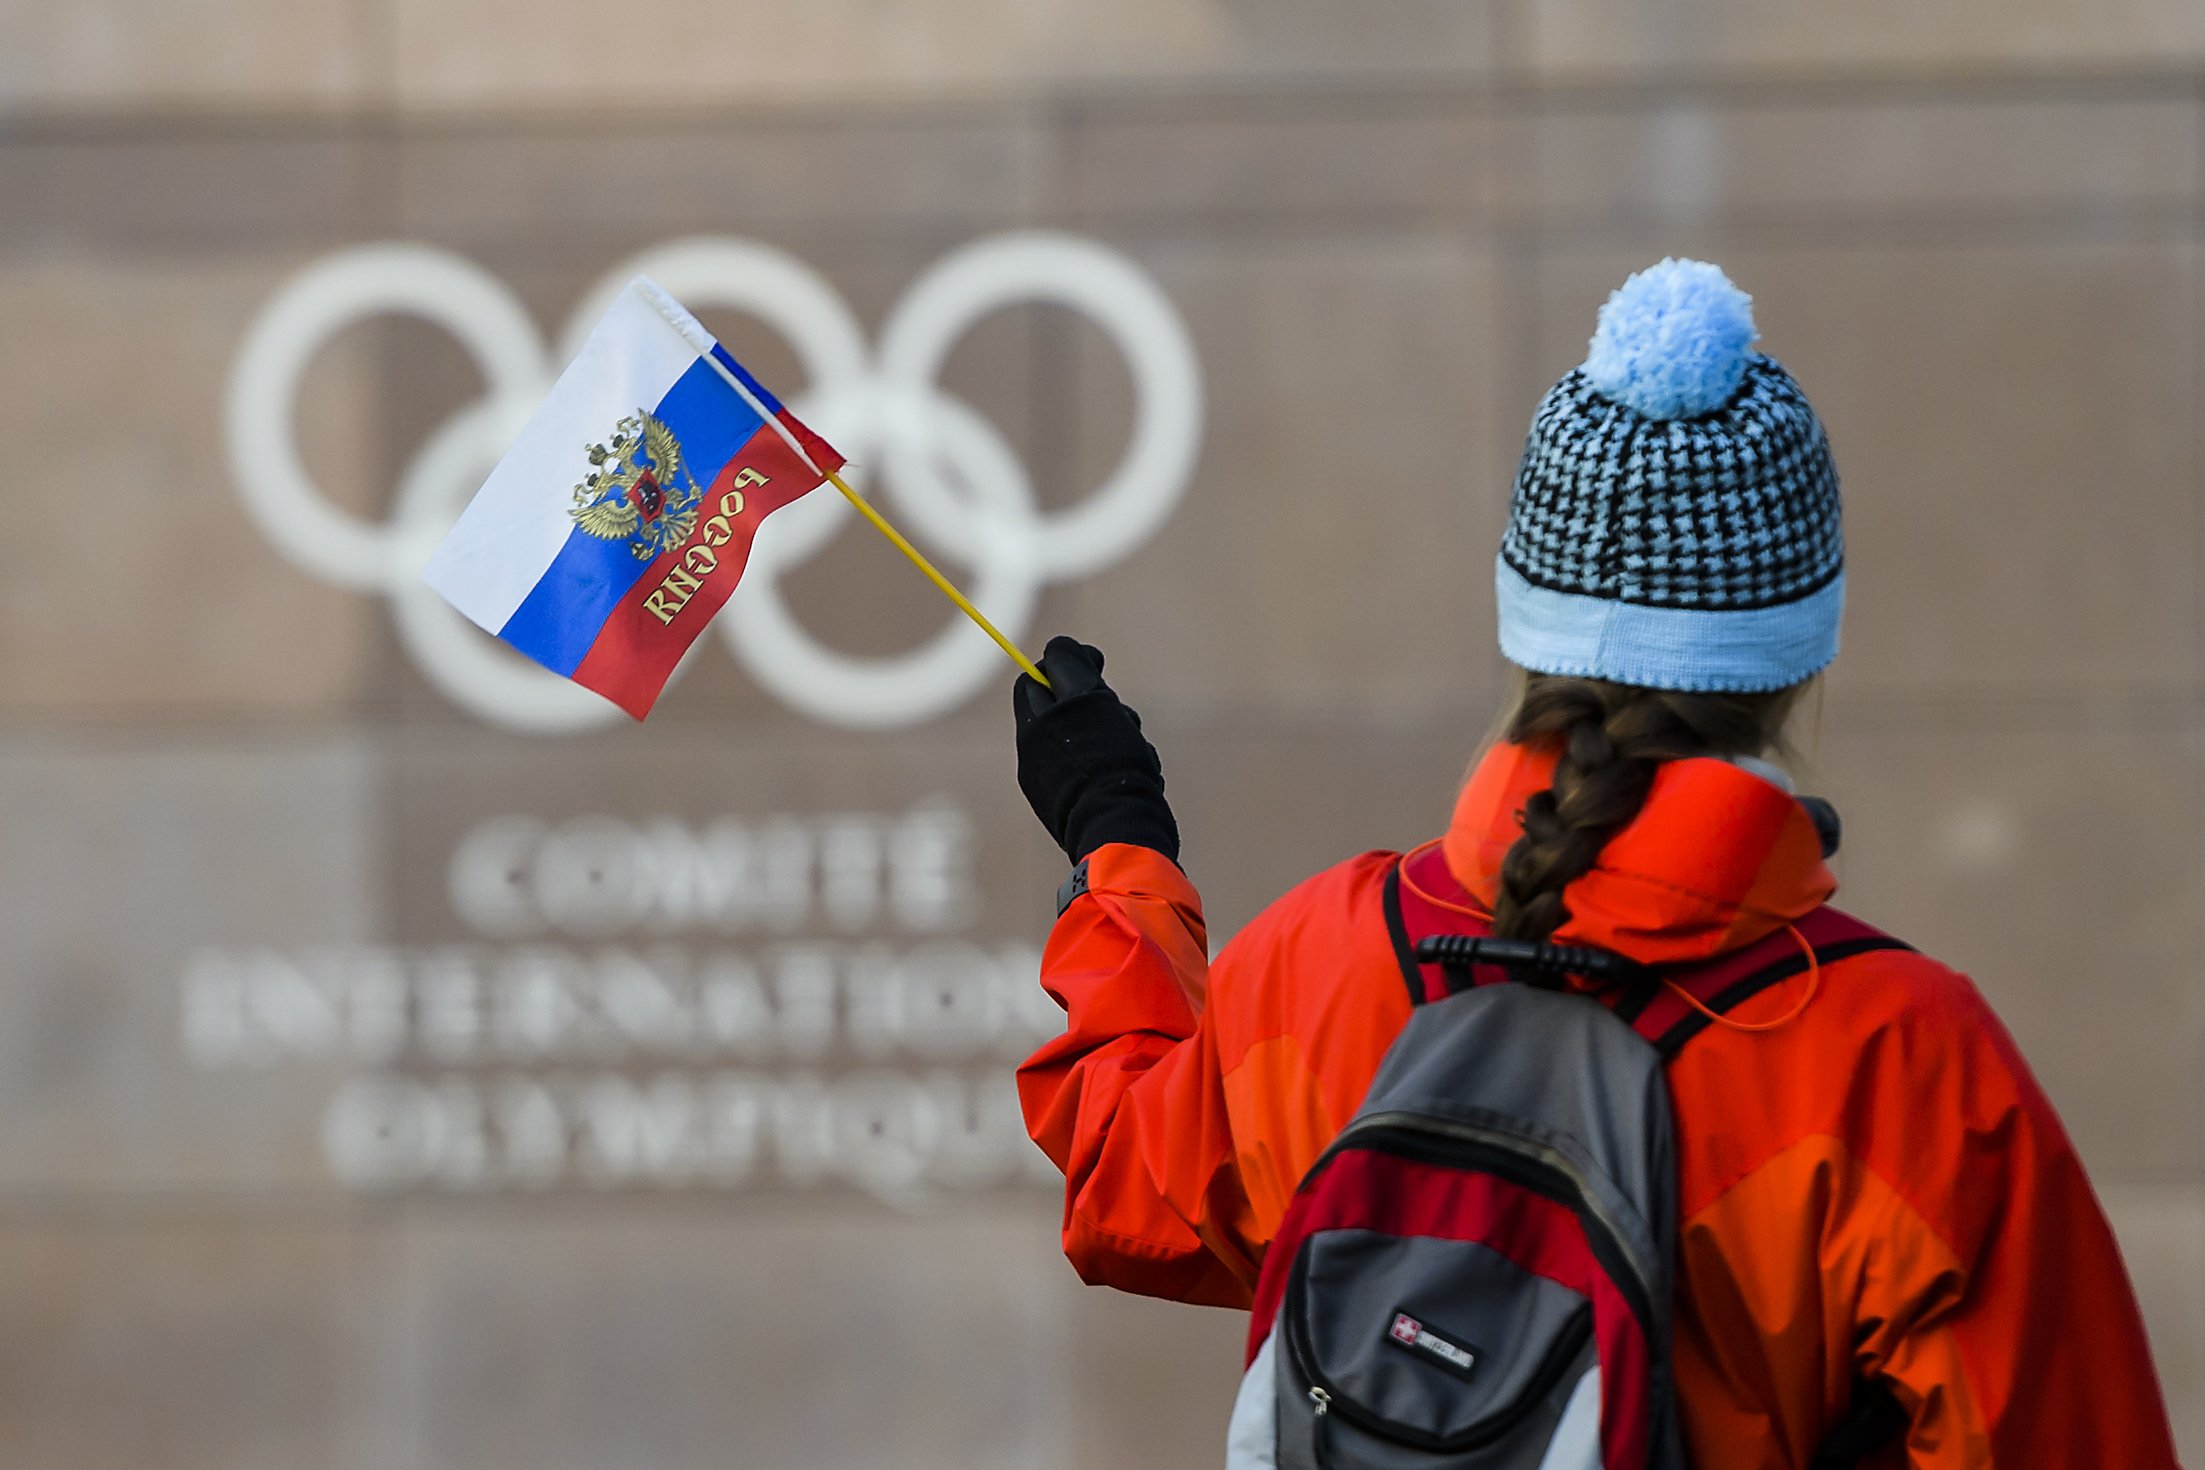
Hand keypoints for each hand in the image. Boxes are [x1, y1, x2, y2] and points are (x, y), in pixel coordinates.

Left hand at [1012, 637, 1179, 864]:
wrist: (1120, 831)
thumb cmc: (1106, 764)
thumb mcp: (1090, 700)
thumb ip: (1070, 667)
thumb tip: (1060, 649)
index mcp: (1033, 726)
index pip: (1038, 676)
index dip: (1067, 665)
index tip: (1098, 667)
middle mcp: (1037, 752)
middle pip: (1068, 704)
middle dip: (1098, 701)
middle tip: (1118, 712)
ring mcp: (1056, 781)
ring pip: (1091, 737)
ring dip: (1116, 733)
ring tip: (1136, 749)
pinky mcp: (1078, 804)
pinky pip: (1098, 770)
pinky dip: (1119, 765)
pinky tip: (1141, 774)